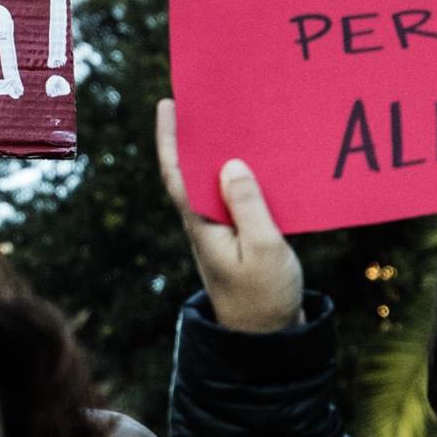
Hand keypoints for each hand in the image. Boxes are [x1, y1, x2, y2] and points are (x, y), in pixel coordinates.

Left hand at [156, 97, 302, 332]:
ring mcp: (221, 229)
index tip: (168, 103)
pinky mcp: (239, 236)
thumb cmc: (264, 297)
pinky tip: (264, 157)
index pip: (178, 173)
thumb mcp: (264, 249)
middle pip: (195, 169)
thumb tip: (229, 164)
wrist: (267, 340)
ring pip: (217, 181)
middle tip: (209, 95)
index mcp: (201, 224)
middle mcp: (204, 222)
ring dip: (224, 151)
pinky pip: (238, 196)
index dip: (170, 138)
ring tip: (239, 116)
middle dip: (198, 133)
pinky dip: (248, 174)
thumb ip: (249, 206)